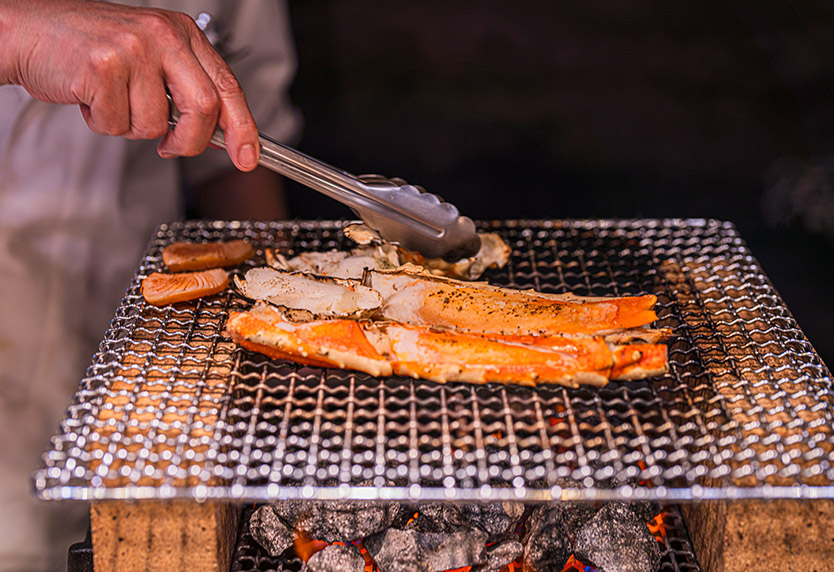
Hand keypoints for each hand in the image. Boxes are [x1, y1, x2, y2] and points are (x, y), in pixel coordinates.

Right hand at [0, 0, 258, 170]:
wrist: (29, 32)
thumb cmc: (91, 49)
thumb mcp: (152, 58)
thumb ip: (186, 88)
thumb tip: (221, 134)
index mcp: (183, 33)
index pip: (228, 86)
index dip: (243, 128)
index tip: (248, 157)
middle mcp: (163, 35)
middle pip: (204, 109)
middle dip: (190, 141)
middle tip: (169, 148)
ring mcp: (134, 49)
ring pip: (156, 124)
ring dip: (131, 127)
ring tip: (111, 100)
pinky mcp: (103, 67)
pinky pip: (118, 123)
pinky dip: (103, 122)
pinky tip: (90, 96)